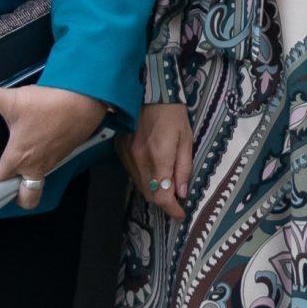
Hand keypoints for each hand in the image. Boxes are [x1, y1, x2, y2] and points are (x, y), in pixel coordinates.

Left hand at [0, 84, 107, 209]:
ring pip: (38, 180)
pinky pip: (51, 165)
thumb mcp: (12, 98)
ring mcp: (52, 161)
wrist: (86, 100)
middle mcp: (36, 166)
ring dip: (28, 176)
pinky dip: (44, 160)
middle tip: (6, 182)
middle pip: (26, 198)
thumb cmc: (51, 105)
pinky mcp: (65, 152)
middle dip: (15, 196)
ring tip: (21, 157)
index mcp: (18, 158)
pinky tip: (39, 141)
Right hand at [124, 102, 194, 222]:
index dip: (172, 209)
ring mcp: (127, 156)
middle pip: (150, 195)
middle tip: (176, 199)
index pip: (162, 195)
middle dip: (164, 201)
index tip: (180, 214)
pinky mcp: (120, 150)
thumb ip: (183, 168)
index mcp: (160, 157)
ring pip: (140, 186)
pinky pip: (132, 173)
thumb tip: (181, 193)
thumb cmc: (173, 115)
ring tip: (166, 184)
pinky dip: (143, 178)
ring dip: (153, 191)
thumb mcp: (186, 140)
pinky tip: (153, 170)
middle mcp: (140, 160)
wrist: (150, 93)